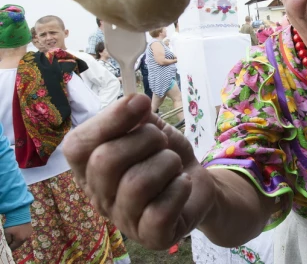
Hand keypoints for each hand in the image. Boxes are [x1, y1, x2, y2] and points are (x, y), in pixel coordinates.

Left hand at [4, 222, 32, 249]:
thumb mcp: (6, 233)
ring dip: (18, 240)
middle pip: (18, 245)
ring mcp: (29, 234)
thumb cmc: (12, 224)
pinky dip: (22, 236)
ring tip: (14, 236)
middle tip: (9, 241)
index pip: (13, 248)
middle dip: (14, 244)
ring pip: (22, 240)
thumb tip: (8, 245)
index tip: (6, 246)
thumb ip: (7, 241)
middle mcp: (26, 238)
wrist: (20, 214)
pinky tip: (19, 232)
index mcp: (20, 240)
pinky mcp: (31, 230)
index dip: (9, 248)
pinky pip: (25, 236)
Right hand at [63, 94, 214, 249]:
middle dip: (145, 139)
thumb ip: (137, 117)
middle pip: (105, 161)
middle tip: (161, 141)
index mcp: (89, 168)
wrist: (197, 185)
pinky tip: (183, 184)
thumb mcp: (150, 129)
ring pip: (137, 184)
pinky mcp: (151, 236)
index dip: (108, 120)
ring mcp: (123, 221)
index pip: (77, 145)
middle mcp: (99, 197)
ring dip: (167, 163)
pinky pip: (160, 211)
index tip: (139, 102)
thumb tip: (135, 102)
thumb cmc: (164, 157)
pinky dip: (180, 188)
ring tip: (174, 165)